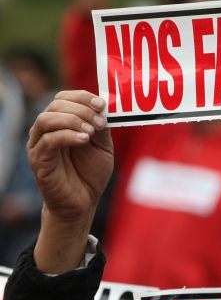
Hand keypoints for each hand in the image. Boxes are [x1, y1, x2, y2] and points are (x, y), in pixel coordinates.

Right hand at [28, 90, 112, 222]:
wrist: (82, 202)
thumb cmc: (90, 173)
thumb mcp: (103, 146)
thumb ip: (101, 128)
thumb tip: (104, 107)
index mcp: (61, 123)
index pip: (64, 98)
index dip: (82, 97)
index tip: (102, 104)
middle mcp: (46, 130)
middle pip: (55, 104)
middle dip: (81, 109)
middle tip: (100, 121)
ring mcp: (39, 145)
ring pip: (47, 119)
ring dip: (73, 120)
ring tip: (91, 132)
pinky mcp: (39, 160)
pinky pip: (48, 140)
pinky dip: (67, 136)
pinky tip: (84, 140)